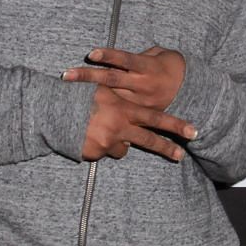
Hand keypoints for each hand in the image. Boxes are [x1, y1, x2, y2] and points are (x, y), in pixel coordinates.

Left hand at [62, 46, 185, 109]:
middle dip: (88, 76)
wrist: (191, 91)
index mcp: (147, 67)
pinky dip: (102, 107)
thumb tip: (116, 57)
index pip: (124, 60)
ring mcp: (139, 100)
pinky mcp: (139, 112)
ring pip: (111, 96)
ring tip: (68, 91)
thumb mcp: (158, 55)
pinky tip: (82, 109)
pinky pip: (118, 109)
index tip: (91, 54)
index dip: (108, 56)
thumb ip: (137, 56)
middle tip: (66, 74)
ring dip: (89, 94)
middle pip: (111, 78)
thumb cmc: (172, 66)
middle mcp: (141, 84)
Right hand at [79, 85, 195, 161]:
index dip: (175, 125)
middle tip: (180, 156)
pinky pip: (103, 153)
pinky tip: (86, 136)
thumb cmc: (76, 96)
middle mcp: (120, 125)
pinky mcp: (96, 152)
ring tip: (98, 132)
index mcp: (125, 107)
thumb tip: (128, 100)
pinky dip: (97, 147)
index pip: (156, 117)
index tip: (193, 131)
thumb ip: (117, 93)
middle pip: (149, 140)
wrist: (52, 109)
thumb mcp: (100, 89)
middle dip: (167, 148)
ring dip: (115, 143)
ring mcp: (109, 141)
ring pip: (122, 149)